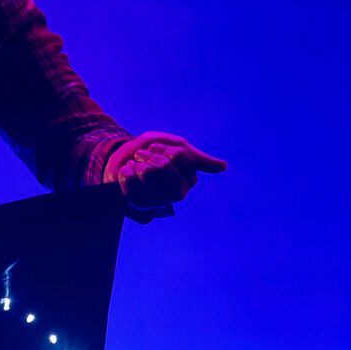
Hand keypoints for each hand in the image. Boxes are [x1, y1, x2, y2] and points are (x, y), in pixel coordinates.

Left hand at [107, 132, 227, 210]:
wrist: (127, 159)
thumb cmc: (156, 151)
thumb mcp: (176, 146)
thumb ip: (198, 158)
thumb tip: (224, 167)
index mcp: (190, 177)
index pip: (180, 156)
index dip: (165, 149)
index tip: (158, 149)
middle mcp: (178, 192)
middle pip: (164, 166)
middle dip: (151, 155)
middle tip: (145, 157)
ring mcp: (159, 200)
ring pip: (146, 172)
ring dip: (137, 162)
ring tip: (138, 165)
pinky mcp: (139, 203)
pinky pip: (129, 178)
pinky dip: (126, 170)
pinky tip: (129, 173)